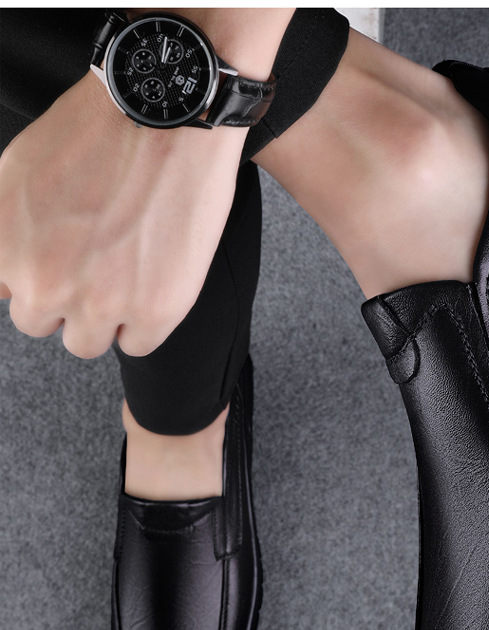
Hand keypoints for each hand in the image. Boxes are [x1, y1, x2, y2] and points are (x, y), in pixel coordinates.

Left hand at [0, 68, 247, 357]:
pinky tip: (155, 281)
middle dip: (66, 299)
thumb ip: (5, 229)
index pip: (8, 296)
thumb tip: (5, 278)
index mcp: (3, 249)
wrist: (163, 116)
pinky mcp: (152, 311)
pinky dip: (145, 321)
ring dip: (104, 317)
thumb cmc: (98, 131)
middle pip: (43, 322)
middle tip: (98, 264)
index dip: (38, 278)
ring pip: (87, 342)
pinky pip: (138, 344)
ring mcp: (98, 302)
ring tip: (128, 274)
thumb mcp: (16, 171)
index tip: (63, 264)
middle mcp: (42, 284)